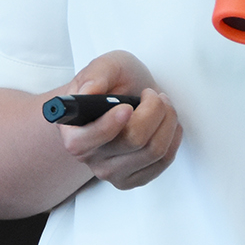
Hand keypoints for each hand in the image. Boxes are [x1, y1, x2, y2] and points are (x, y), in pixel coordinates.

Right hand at [51, 51, 182, 190]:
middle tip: (151, 95)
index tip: (126, 107)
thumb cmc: (111, 85)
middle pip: (133, 141)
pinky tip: (165, 124)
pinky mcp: (133, 178)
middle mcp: (89, 156)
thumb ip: (95, 75)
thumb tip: (89, 92)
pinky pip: (163, 161)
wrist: (122, 99)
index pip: (88, 140)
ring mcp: (111, 171)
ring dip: (167, 121)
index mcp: (73, 132)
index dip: (109, 125)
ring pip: (154, 151)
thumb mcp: (104, 66)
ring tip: (161, 105)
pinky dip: (172, 137)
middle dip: (153, 110)